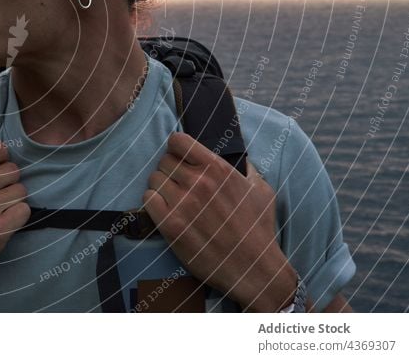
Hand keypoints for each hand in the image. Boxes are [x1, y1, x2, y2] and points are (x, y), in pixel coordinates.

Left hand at [142, 132, 296, 311]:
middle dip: (170, 170)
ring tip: (173, 199)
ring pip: (154, 179)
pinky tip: (165, 210)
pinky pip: (147, 199)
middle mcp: (198, 182)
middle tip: (179, 184)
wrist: (253, 268)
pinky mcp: (170, 224)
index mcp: (217, 168)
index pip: (178, 141)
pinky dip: (153, 202)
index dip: (177, 148)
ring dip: (161, 187)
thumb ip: (247, 169)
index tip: (180, 157)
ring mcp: (182, 203)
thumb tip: (240, 158)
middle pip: (164, 160)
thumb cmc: (259, 229)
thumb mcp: (262, 190)